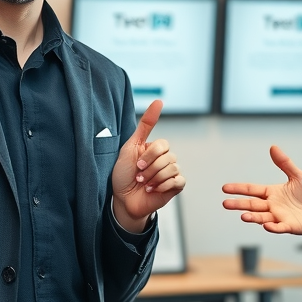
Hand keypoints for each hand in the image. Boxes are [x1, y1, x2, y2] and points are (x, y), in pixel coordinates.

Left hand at [112, 100, 184, 231]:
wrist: (123, 201)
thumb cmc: (123, 175)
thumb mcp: (130, 147)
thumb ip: (145, 125)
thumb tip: (159, 101)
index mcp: (155, 149)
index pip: (163, 144)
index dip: (150, 155)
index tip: (137, 164)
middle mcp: (165, 159)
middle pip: (168, 157)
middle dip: (150, 169)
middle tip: (139, 177)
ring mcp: (171, 173)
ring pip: (173, 169)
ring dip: (154, 178)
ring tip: (144, 184)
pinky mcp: (175, 187)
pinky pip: (178, 181)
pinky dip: (164, 186)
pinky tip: (154, 189)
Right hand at [222, 145, 301, 234]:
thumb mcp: (298, 176)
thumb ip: (285, 164)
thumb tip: (273, 147)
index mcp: (272, 193)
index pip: (252, 190)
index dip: (239, 188)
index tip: (224, 188)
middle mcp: (272, 206)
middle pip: (252, 204)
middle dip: (238, 204)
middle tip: (225, 204)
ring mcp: (279, 217)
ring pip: (262, 217)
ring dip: (252, 217)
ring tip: (243, 216)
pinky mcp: (289, 226)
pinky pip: (279, 227)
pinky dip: (273, 227)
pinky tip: (266, 225)